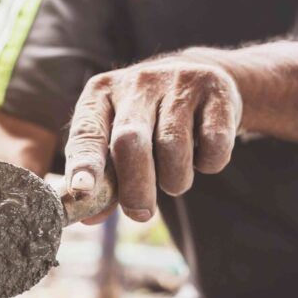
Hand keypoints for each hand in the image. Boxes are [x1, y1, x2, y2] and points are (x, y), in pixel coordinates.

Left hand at [64, 55, 241, 223]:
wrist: (204, 78)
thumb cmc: (149, 121)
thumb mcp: (119, 139)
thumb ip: (104, 179)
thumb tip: (91, 218)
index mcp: (100, 95)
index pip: (86, 133)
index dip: (83, 164)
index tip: (82, 192)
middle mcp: (136, 83)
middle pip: (129, 141)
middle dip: (135, 186)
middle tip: (140, 213)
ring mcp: (177, 82)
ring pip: (173, 148)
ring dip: (175, 180)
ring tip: (174, 176)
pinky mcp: (215, 90)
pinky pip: (213, 145)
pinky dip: (208, 163)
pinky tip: (202, 154)